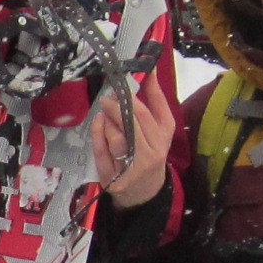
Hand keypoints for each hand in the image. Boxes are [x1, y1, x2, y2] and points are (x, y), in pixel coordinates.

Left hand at [92, 77, 176, 207]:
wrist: (145, 191)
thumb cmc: (151, 152)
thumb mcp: (161, 128)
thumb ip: (155, 101)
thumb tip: (149, 71)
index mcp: (164, 137)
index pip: (150, 111)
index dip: (138, 92)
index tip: (126, 78)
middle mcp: (151, 153)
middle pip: (133, 122)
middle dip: (118, 105)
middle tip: (109, 95)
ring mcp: (132, 167)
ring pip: (117, 137)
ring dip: (108, 119)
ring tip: (105, 110)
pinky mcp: (114, 177)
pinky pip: (102, 151)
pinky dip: (97, 133)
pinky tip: (98, 121)